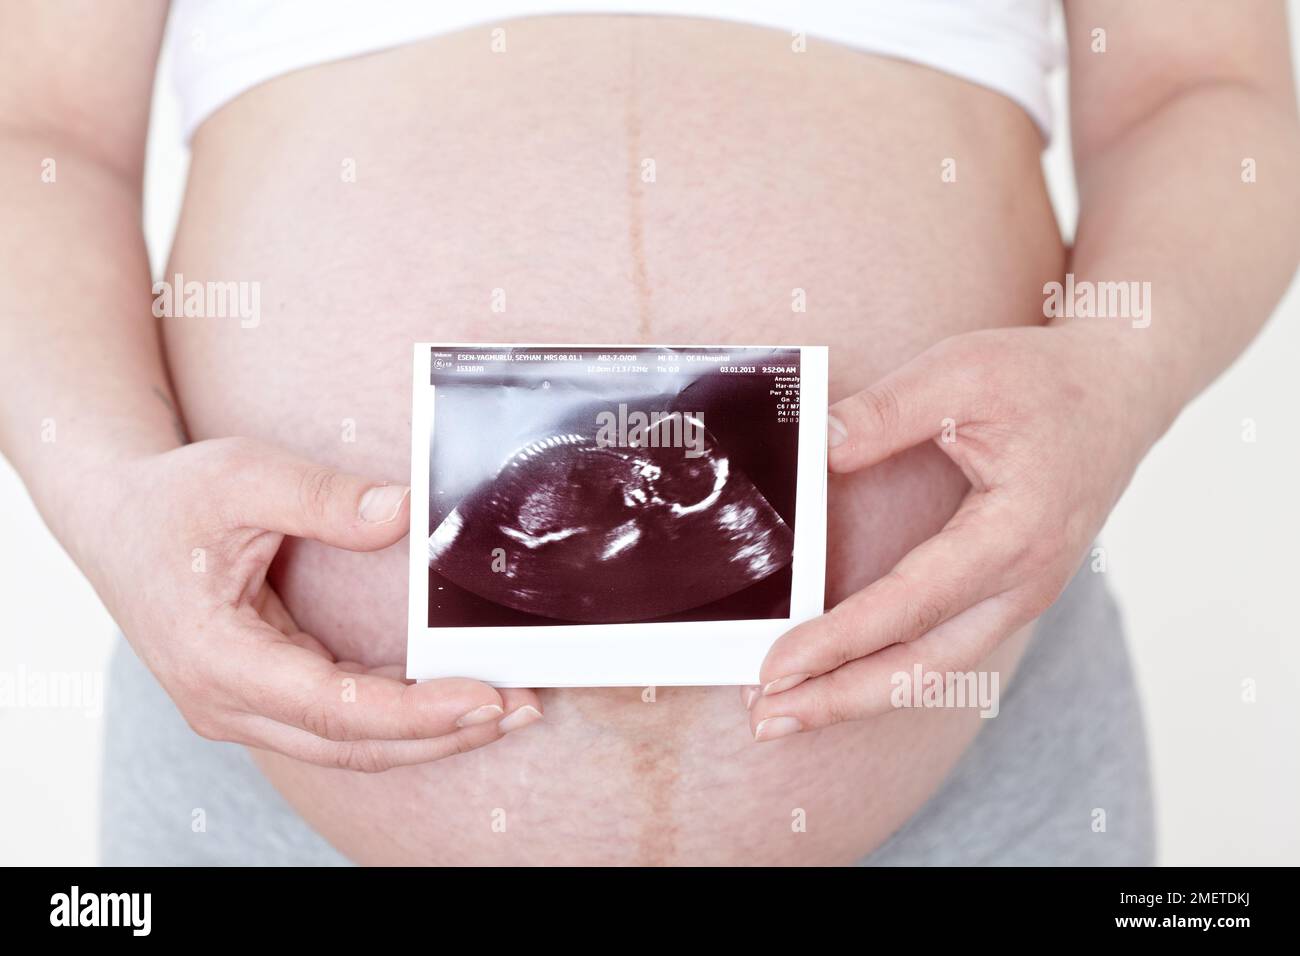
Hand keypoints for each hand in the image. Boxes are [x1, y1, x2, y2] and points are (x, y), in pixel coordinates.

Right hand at [87, 437, 542, 770]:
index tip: (485, 697)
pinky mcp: (260, 697)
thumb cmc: (171, 498)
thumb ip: (324, 498)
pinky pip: (337, 723)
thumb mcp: (242, 476)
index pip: (334, 708)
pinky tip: (450, 697)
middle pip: (352, 744)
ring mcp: (240, 708)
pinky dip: (397, 715)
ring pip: (348, 744)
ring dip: (428, 731)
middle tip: (523, 708)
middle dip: (443, 734)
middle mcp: (225, 702)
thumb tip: (408, 513)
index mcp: (216, 658)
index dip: (415, 711)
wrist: (113, 517)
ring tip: (506, 708)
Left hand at [745, 324, 1160, 739]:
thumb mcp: (961, 372)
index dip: (839, 641)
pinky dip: (886, 673)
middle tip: (765, 720)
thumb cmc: (1046, 380)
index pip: (910, 605)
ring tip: (786, 713)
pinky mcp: (1006, 595)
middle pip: (922, 670)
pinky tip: (836, 677)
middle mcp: (1024, 582)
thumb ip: (885, 412)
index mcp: (1015, 532)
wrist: (1120, 391)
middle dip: (838, 701)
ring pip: (934, 673)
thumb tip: (818, 448)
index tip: (777, 666)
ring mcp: (1020, 597)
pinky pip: (943, 652)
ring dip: (857, 697)